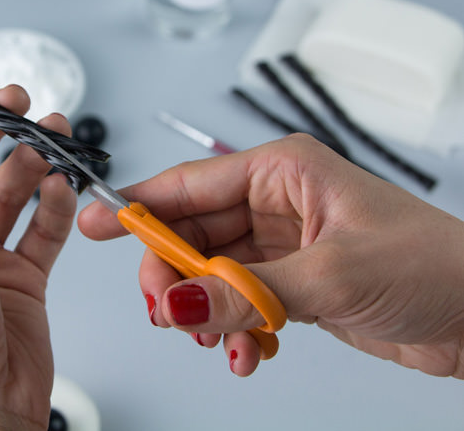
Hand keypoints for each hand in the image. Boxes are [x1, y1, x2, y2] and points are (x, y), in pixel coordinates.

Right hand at [78, 134, 463, 377]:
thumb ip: (245, 292)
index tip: (94, 223)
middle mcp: (274, 202)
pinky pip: (234, 301)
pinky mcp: (286, 280)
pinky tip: (245, 352)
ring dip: (203, 311)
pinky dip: (231, 330)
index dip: (138, 206)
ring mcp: (277, 244)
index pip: (189, 185)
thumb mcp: (329, 276)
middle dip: (173, 277)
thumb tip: (181, 303)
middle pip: (189, 234)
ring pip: (208, 273)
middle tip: (167, 312)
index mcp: (281, 172)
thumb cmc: (433, 266)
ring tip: (218, 340)